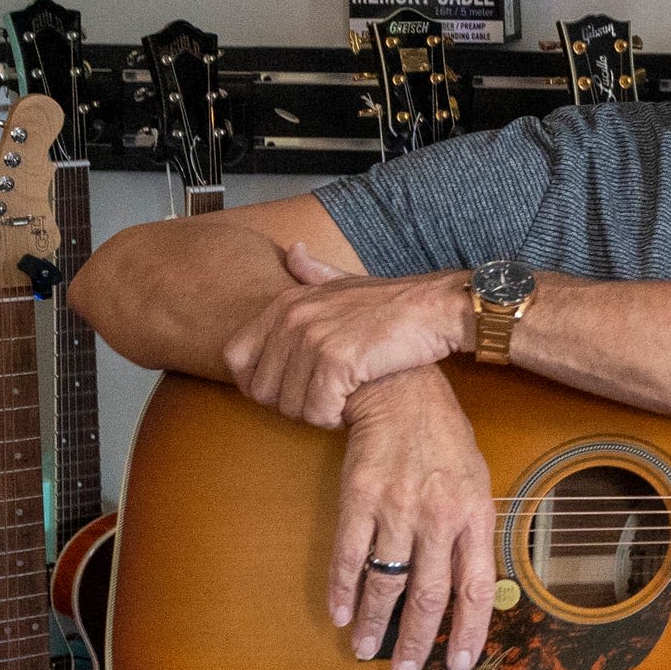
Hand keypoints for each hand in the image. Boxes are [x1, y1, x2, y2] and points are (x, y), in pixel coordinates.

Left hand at [224, 244, 469, 427]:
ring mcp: (313, 339)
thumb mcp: (347, 280)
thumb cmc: (394, 303)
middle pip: (260, 390)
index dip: (252, 383)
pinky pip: (317, 409)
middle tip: (318, 400)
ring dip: (312, 414)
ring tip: (337, 403)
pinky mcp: (338, 361)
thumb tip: (292, 252)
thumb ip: (313, 272)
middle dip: (287, 405)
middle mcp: (292, 319)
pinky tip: (349, 407)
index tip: (282, 391)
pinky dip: (332, 418)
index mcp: (285, 304)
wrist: (436, 309)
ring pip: (288, 405)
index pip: (234, 357)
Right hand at [329, 367, 498, 669]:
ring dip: (373, 624)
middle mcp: (438, 517)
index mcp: (474, 515)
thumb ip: (471, 529)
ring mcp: (396, 509)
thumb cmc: (443, 437)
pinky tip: (340, 614)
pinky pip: (349, 555)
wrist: (401, 390)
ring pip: (386, 583)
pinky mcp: (358, 498)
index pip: (475, 587)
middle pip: (429, 596)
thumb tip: (469, 581)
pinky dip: (343, 590)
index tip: (455, 665)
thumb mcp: (476, 479)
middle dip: (416, 642)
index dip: (467, 631)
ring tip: (364, 651)